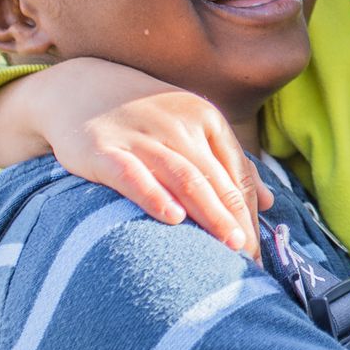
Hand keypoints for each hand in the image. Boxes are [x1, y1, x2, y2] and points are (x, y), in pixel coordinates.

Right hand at [5, 59, 268, 259]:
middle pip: (217, 179)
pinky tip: (173, 218)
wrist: (79, 88)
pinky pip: (133, 175)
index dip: (250, 214)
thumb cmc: (146, 119)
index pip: (238, 172)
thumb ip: (230, 163)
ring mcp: (142, 135)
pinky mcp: (104, 148)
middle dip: (236, 222)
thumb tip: (270, 203)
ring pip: (185, 177)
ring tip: (230, 246)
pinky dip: (154, 195)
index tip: (259, 251)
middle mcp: (179, 124)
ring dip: (211, 214)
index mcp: (206, 119)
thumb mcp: (191, 129)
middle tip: (252, 261)